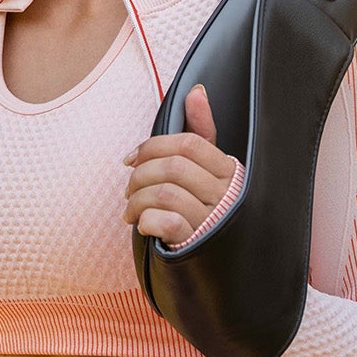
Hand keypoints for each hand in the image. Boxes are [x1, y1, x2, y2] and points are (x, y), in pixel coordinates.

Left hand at [125, 84, 237, 246]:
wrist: (224, 263)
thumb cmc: (208, 209)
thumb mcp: (209, 171)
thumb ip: (201, 132)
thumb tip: (196, 92)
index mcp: (228, 171)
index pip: (189, 143)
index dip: (152, 146)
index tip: (130, 159)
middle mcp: (225, 195)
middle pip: (173, 167)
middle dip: (139, 175)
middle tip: (128, 189)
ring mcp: (213, 221)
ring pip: (165, 193)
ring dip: (137, 201)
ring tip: (131, 211)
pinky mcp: (198, 245)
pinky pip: (166, 223)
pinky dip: (147, 222)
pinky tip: (144, 226)